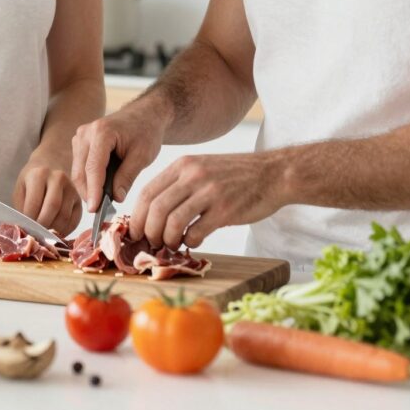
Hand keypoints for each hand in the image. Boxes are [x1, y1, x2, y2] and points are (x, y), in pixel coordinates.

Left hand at [13, 151, 82, 236]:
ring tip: (45, 231)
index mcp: (39, 174)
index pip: (34, 203)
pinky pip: (75, 220)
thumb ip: (22, 207)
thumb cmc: (32, 179)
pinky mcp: (80, 199)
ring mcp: (72, 187)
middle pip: (52, 208)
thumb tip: (27, 229)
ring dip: (53, 229)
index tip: (26, 228)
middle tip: (36, 233)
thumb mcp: (21, 188)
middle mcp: (58, 178)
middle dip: (42, 225)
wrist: (51, 162)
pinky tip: (56, 230)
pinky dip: (65, 230)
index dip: (29, 220)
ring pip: (64, 216)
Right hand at [71, 106, 162, 210]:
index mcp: (101, 132)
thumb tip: (115, 198)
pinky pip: (79, 166)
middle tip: (101, 212)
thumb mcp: (142, 156)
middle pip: (81, 171)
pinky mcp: (80, 142)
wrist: (145, 114)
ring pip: (77, 171)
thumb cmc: (146, 131)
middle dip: (89, 193)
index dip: (94, 191)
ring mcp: (80, 137)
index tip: (95, 210)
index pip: (93, 168)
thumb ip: (128, 176)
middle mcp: (85, 133)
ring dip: (87, 188)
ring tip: (103, 202)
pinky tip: (100, 190)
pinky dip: (88, 180)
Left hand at [129, 152, 285, 248]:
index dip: (137, 216)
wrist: (274, 173)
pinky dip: (189, 242)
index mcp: (183, 165)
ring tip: (172, 245)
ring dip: (167, 240)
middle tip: (152, 243)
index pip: (148, 192)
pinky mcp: (225, 210)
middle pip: (156, 208)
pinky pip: (196, 232)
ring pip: (172, 222)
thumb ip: (180, 185)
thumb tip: (154, 213)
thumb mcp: (203, 168)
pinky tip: (193, 241)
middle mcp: (193, 176)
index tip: (136, 232)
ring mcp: (209, 192)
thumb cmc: (237, 175)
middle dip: (149, 231)